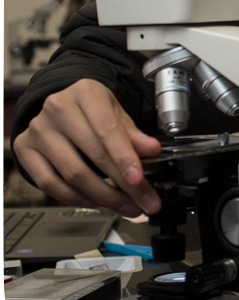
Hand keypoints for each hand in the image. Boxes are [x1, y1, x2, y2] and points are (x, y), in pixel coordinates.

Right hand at [13, 79, 161, 216]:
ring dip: (103, 197)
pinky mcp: (24, 149)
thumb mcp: (116, 113)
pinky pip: (50, 183)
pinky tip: (96, 202)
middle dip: (122, 185)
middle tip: (142, 201)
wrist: (60, 103)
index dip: (124, 157)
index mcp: (86, 93)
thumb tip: (152, 150)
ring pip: (72, 174)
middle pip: (92, 155)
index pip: (107, 129)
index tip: (138, 180)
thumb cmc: (91, 109)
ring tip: (125, 206)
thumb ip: (133, 134)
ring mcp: (38, 130)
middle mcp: (58, 108)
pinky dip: (76, 198)